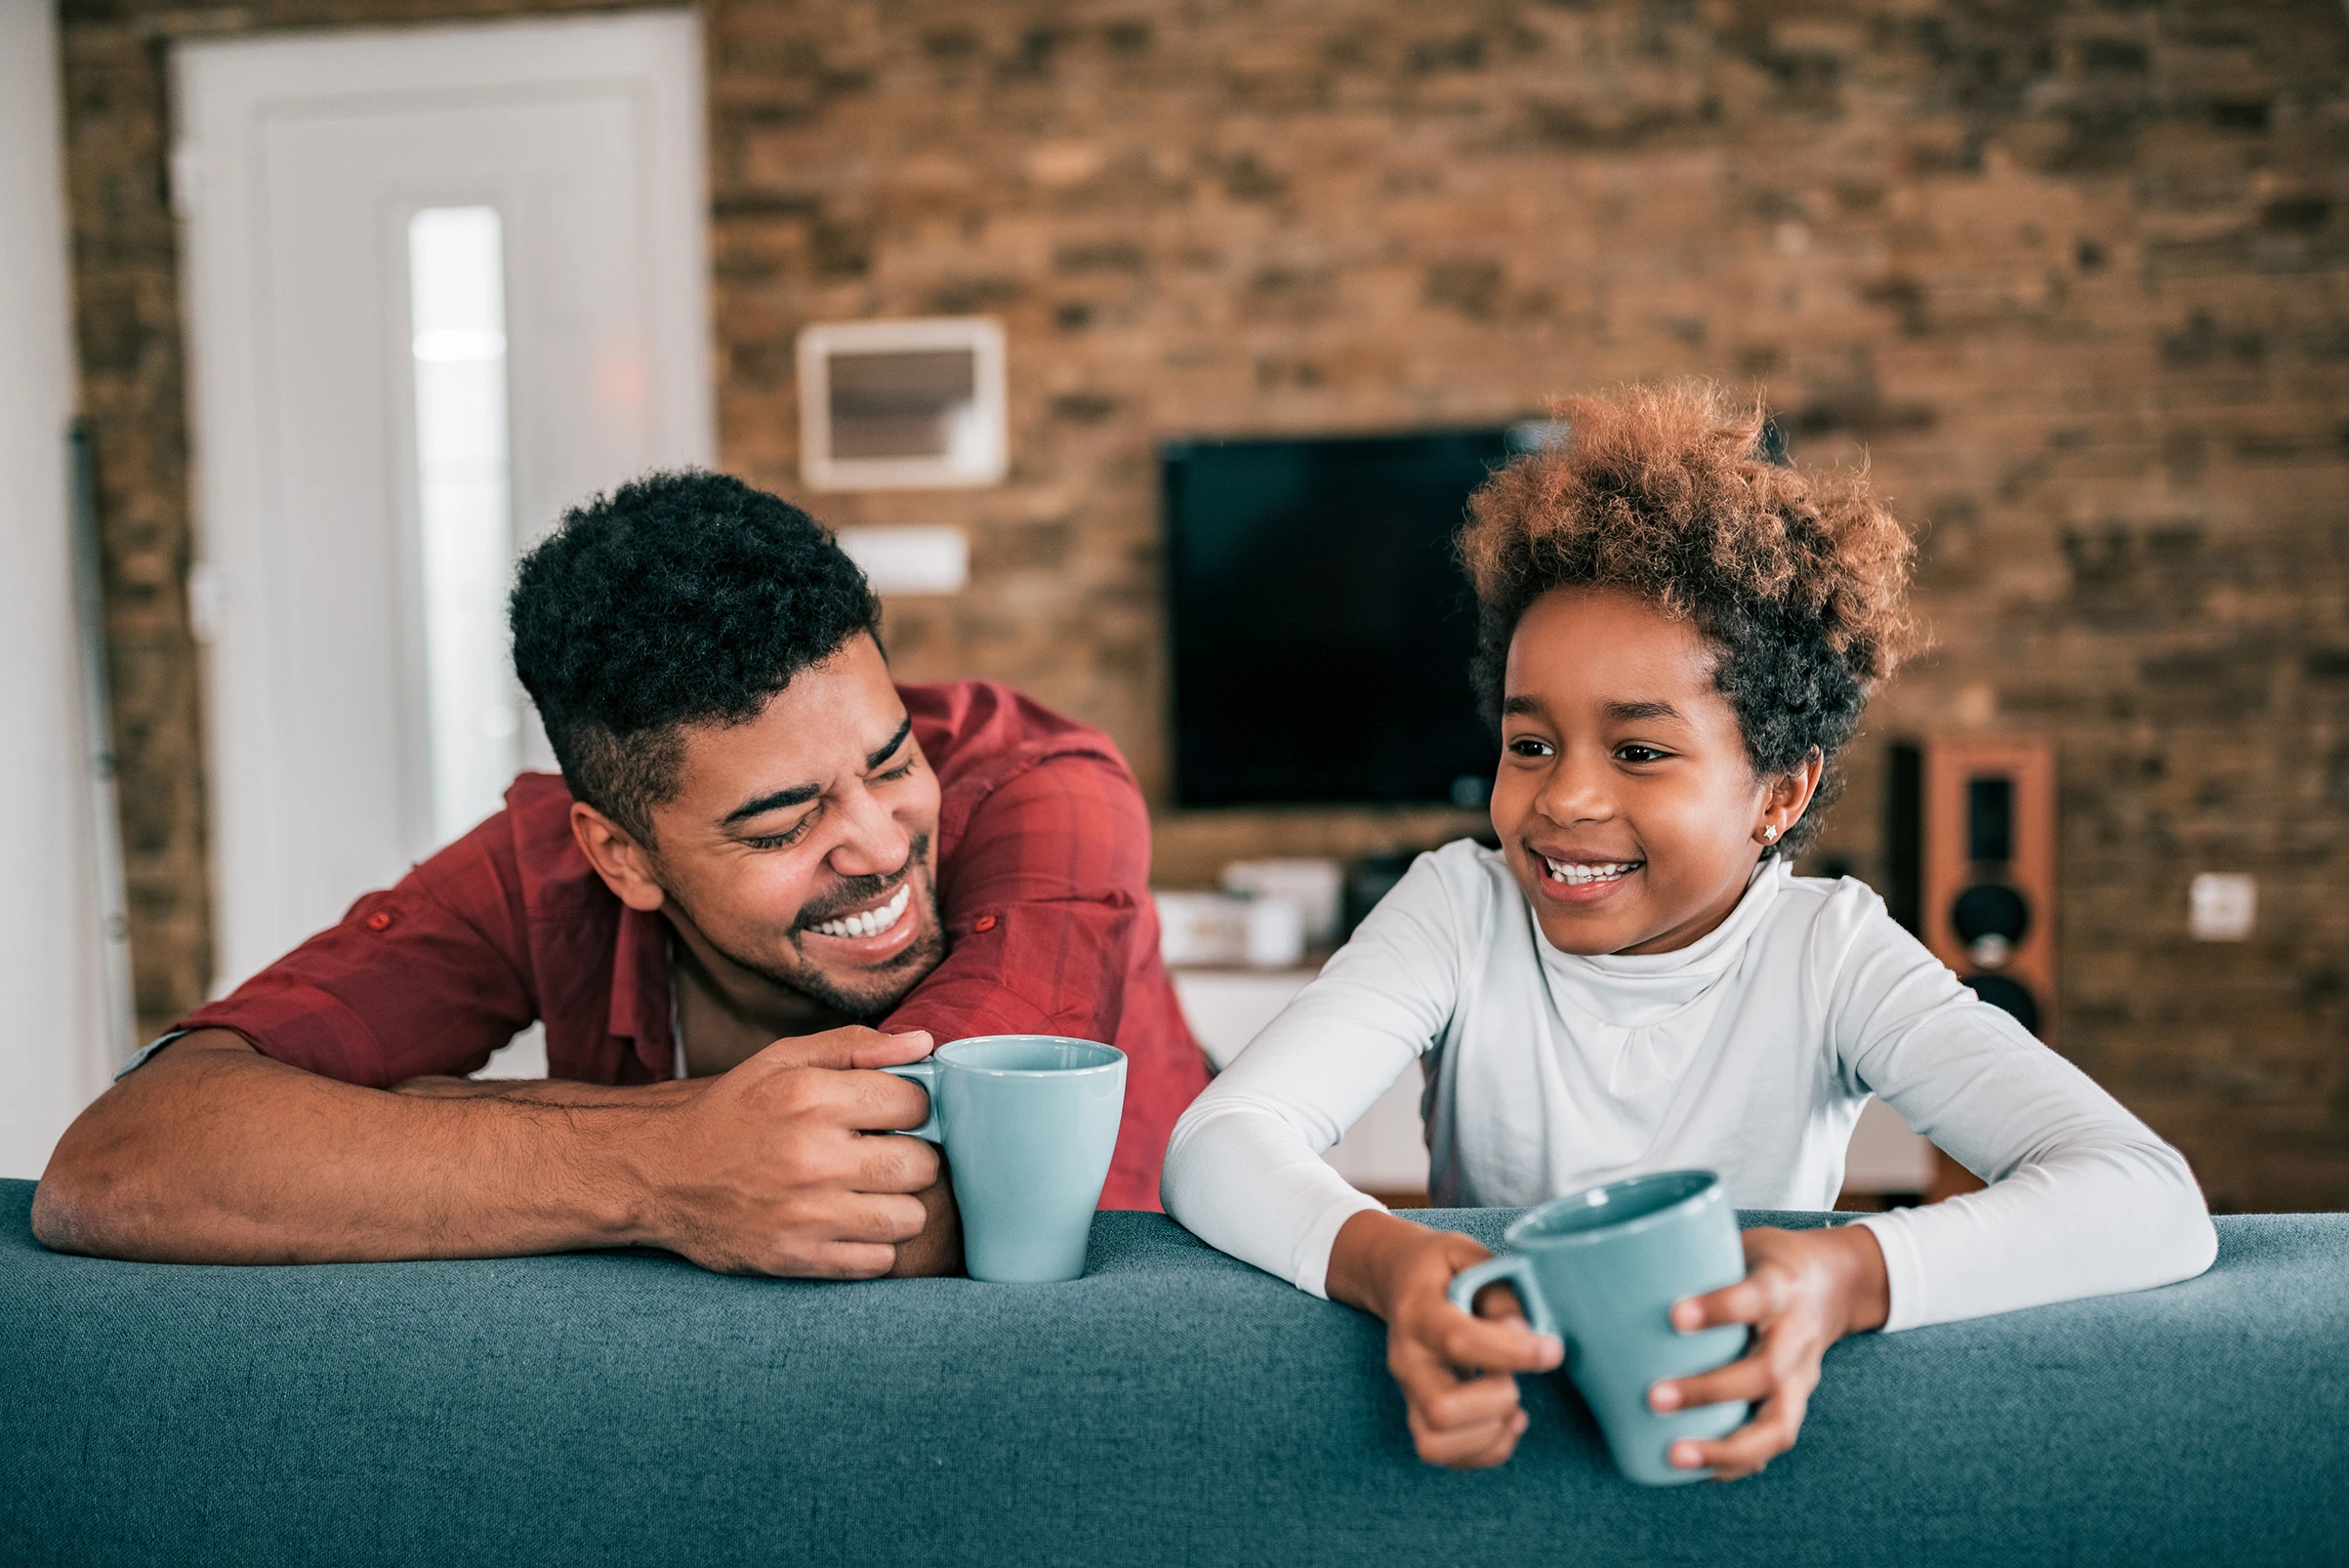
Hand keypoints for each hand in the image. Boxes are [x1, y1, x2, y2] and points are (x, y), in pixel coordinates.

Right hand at [637, 1026, 946, 1278]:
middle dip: (914, 1157)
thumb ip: (854, 1045)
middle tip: (886, 1154)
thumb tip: (923, 1044)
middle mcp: (813, 1157)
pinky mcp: (798, 1258)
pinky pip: (879, 1261)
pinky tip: (851, 1222)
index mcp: (811, 1099)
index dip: (912, 1108)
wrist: (662, 1175)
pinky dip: (875, 1245)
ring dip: (900, 1204)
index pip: (915, 1104)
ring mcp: (806, 1215)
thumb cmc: (731, 1112)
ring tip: (873, 1191)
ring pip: (910, 1218)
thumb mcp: (782, 1061)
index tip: (892, 1115)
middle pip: (922, 1165)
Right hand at [1326, 1211, 1564, 1468]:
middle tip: (1515, 1377)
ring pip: (1435, 1444)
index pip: (1458, 1340)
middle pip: (1441, 1408)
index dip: (1510, 1352)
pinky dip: (1485, 1451)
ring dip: (1489, 1435)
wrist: (1396, 1279)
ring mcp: (1408, 1392)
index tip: (1552, 1350)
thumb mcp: (1469, 1255)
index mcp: (1418, 1311)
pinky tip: (1507, 1422)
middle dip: (1496, 1400)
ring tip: (1513, 1407)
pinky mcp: (1417, 1414)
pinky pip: (1443, 1455)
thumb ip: (1499, 1290)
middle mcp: (1407, 1359)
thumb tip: (1524, 1331)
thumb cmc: (1442, 1268)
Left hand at [1647, 1223, 1888, 1479]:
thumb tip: (1604, 1270)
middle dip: (1708, 1391)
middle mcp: (1796, 1336)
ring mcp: (1802, 1376)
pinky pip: (1773, 1441)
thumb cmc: (1767, 1261)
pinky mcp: (1797, 1402)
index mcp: (1780, 1286)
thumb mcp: (1738, 1244)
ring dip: (1726, 1447)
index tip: (1675, 1315)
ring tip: (1676, 1456)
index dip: (1719, 1308)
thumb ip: (1689, 1258)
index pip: (1754, 1298)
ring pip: (1777, 1424)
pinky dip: (1737, 1462)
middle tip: (1654, 1397)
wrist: (1836, 1282)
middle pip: (1763, 1372)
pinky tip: (1698, 1470)